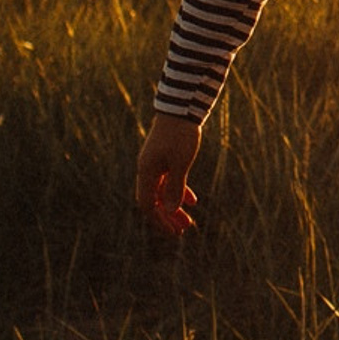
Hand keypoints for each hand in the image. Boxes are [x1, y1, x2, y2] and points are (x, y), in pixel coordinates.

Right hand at [135, 113, 201, 236]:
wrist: (181, 107)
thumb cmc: (181, 134)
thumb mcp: (181, 162)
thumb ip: (175, 186)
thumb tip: (171, 210)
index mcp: (146, 173)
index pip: (148, 206)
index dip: (160, 221)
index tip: (175, 232)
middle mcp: (147, 170)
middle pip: (154, 201)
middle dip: (168, 217)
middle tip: (183, 230)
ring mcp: (155, 163)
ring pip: (161, 192)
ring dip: (174, 206)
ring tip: (188, 220)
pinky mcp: (164, 157)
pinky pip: (168, 180)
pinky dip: (178, 191)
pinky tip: (192, 200)